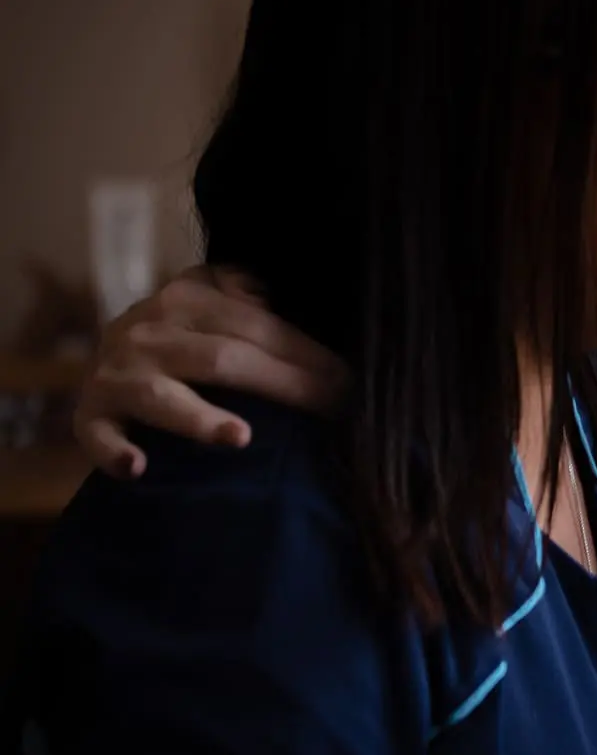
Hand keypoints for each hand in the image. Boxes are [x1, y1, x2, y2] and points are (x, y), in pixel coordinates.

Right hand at [74, 265, 348, 475]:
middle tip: (332, 407)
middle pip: (222, 359)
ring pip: (161, 397)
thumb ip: (244, 286)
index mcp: (183, 298)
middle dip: (283, 384)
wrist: (110, 363)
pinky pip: (99, 437)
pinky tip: (138, 467)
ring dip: (199, 418)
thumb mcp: (212, 295)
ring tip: (240, 437)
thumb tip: (270, 292)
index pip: (256, 326)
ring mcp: (115, 378)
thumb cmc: (187, 335)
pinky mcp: (90, 418)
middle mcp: (145, 334)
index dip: (305, 352)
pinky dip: (115, 452)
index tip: (348, 379)